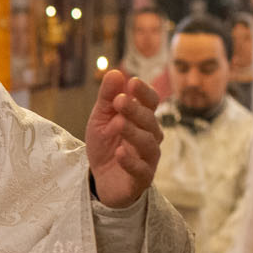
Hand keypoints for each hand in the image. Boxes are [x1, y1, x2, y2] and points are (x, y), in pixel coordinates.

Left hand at [86, 69, 163, 208]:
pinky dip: (131, 162)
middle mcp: (150, 137)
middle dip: (135, 110)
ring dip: (133, 132)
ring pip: (148, 144)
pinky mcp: (141, 179)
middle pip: (149, 121)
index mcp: (142, 120)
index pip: (151, 103)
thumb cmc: (106, 145)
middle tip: (120, 100)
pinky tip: (120, 152)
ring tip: (118, 124)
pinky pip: (142, 170)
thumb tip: (115, 73)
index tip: (133, 81)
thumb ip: (107, 98)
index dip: (144, 92)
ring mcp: (148, 158)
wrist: (101, 179)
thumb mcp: (101, 119)